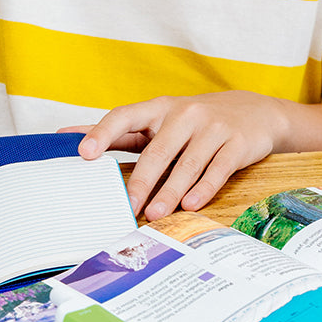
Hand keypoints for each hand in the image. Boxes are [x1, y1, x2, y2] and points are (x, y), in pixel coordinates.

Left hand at [69, 91, 288, 219]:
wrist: (254, 111)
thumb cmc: (194, 121)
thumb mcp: (159, 120)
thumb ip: (119, 131)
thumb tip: (67, 136)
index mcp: (159, 108)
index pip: (125, 116)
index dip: (103, 133)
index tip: (84, 153)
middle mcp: (185, 114)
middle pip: (158, 149)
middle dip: (141, 180)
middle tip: (127, 206)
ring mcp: (212, 127)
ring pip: (188, 163)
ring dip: (171, 191)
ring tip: (156, 213)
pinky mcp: (236, 144)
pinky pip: (217, 169)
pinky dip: (203, 188)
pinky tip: (191, 205)